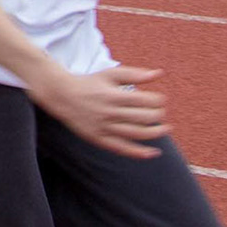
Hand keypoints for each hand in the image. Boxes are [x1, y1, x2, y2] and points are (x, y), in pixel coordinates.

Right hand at [30, 65, 169, 158]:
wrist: (61, 95)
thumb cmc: (89, 83)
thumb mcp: (110, 74)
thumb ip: (134, 74)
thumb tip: (159, 73)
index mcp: (113, 95)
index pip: (145, 101)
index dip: (159, 101)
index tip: (161, 100)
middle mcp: (110, 112)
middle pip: (144, 118)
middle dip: (159, 115)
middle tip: (161, 113)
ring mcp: (104, 127)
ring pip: (137, 134)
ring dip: (156, 133)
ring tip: (165, 128)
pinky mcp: (99, 139)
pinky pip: (122, 149)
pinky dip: (140, 153)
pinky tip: (154, 152)